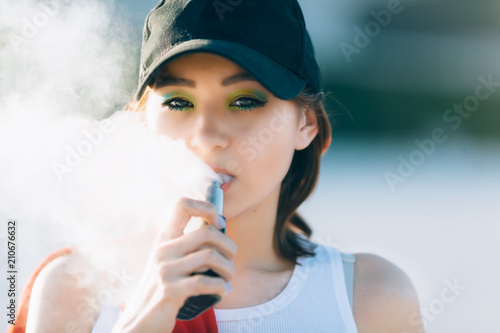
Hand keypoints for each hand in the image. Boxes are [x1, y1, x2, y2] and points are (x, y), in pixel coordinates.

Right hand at [111, 197, 236, 331]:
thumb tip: (221, 232)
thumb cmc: (165, 288)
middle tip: (231, 259)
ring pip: (211, 256)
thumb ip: (188, 246)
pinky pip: (204, 281)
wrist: (141, 320)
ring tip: (229, 278)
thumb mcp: (171, 261)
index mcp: (165, 238)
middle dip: (229, 246)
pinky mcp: (169, 290)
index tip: (219, 224)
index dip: (206, 208)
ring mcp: (165, 270)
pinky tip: (224, 291)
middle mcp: (163, 250)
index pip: (182, 205)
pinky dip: (221, 286)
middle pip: (207, 232)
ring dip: (229, 269)